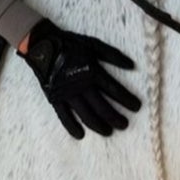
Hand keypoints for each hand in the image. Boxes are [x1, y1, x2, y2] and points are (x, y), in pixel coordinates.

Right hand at [20, 20, 140, 138]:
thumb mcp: (94, 45)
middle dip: (116, 118)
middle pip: (103, 108)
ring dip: (99, 126)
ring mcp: (68, 94)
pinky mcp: (55, 99)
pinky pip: (64, 117)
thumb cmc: (70, 44)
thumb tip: (131, 66)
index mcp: (93, 72)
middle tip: (125, 125)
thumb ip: (112, 55)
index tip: (137, 107)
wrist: (43, 46)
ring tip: (108, 132)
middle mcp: (82, 86)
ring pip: (86, 116)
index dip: (128, 100)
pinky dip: (72, 127)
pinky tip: (81, 135)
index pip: (115, 90)